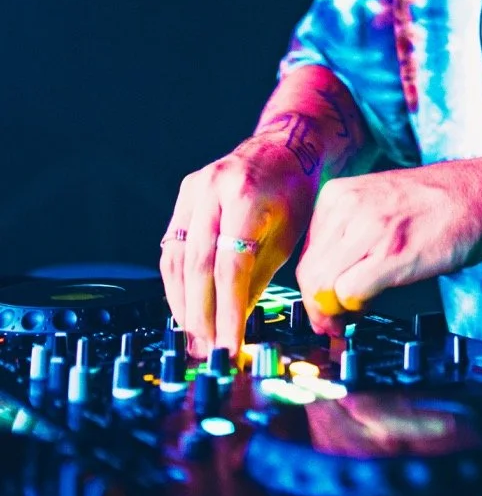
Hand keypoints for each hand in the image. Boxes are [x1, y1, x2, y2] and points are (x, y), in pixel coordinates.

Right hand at [159, 138, 318, 357]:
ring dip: (182, 303)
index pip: (230, 267)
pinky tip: (185, 306)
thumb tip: (233, 326)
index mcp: (247, 197)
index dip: (226, 312)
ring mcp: (194, 189)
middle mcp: (214, 189)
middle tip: (206, 349)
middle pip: (198, 265)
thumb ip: (258, 279)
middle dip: (200, 314)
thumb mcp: (287, 236)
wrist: (285, 147)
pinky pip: (172, 245)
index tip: (229, 346)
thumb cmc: (294, 194)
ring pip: (176, 258)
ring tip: (194, 336)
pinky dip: (177, 281)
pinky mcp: (184, 194)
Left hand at [295, 158, 481, 335]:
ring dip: (334, 312)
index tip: (324, 306)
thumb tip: (325, 283)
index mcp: (339, 195)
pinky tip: (372, 303)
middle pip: (309, 274)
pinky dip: (356, 307)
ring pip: (322, 286)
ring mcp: (369, 228)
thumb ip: (347, 235)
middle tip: (334, 323)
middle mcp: (348, 207)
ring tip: (353, 315)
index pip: (305, 255)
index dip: (313, 290)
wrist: (481, 194)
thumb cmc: (437, 203)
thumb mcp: (376, 204)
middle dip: (318, 308)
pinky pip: (350, 292)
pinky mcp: (392, 252)